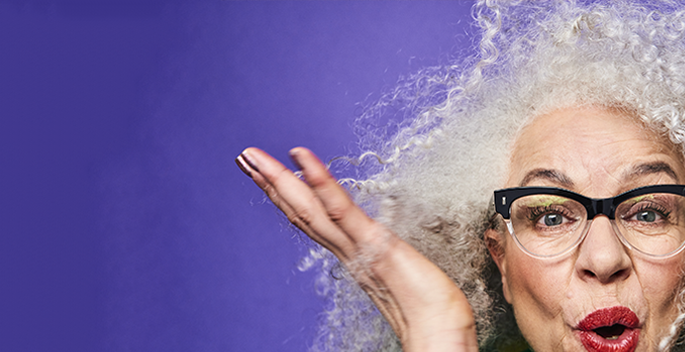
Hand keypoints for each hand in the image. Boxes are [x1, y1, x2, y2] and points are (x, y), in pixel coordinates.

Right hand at [236, 147, 477, 351]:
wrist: (439, 330)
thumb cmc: (426, 304)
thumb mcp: (396, 268)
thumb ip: (378, 252)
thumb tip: (373, 243)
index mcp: (350, 252)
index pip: (310, 218)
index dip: (285, 195)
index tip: (264, 173)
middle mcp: (345, 249)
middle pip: (300, 211)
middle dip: (270, 183)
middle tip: (244, 156)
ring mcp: (356, 246)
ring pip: (309, 209)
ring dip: (278, 180)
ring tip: (252, 156)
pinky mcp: (373, 243)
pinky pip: (341, 209)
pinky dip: (319, 181)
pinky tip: (300, 157)